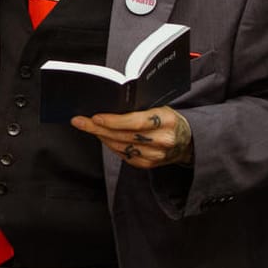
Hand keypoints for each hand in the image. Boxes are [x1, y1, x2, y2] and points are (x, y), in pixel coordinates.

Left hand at [71, 106, 193, 167]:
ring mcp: (157, 155)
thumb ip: (140, 106)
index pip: (136, 122)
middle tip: (79, 121)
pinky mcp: (150, 165)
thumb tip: (109, 102)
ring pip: (121, 147)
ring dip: (101, 137)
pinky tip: (103, 137)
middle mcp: (163, 140)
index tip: (94, 117)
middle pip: (124, 136)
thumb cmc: (168, 119)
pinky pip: (124, 155)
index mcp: (167, 121)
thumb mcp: (160, 107)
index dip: (113, 121)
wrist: (188, 140)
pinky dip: (111, 145)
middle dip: (98, 128)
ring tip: (88, 126)